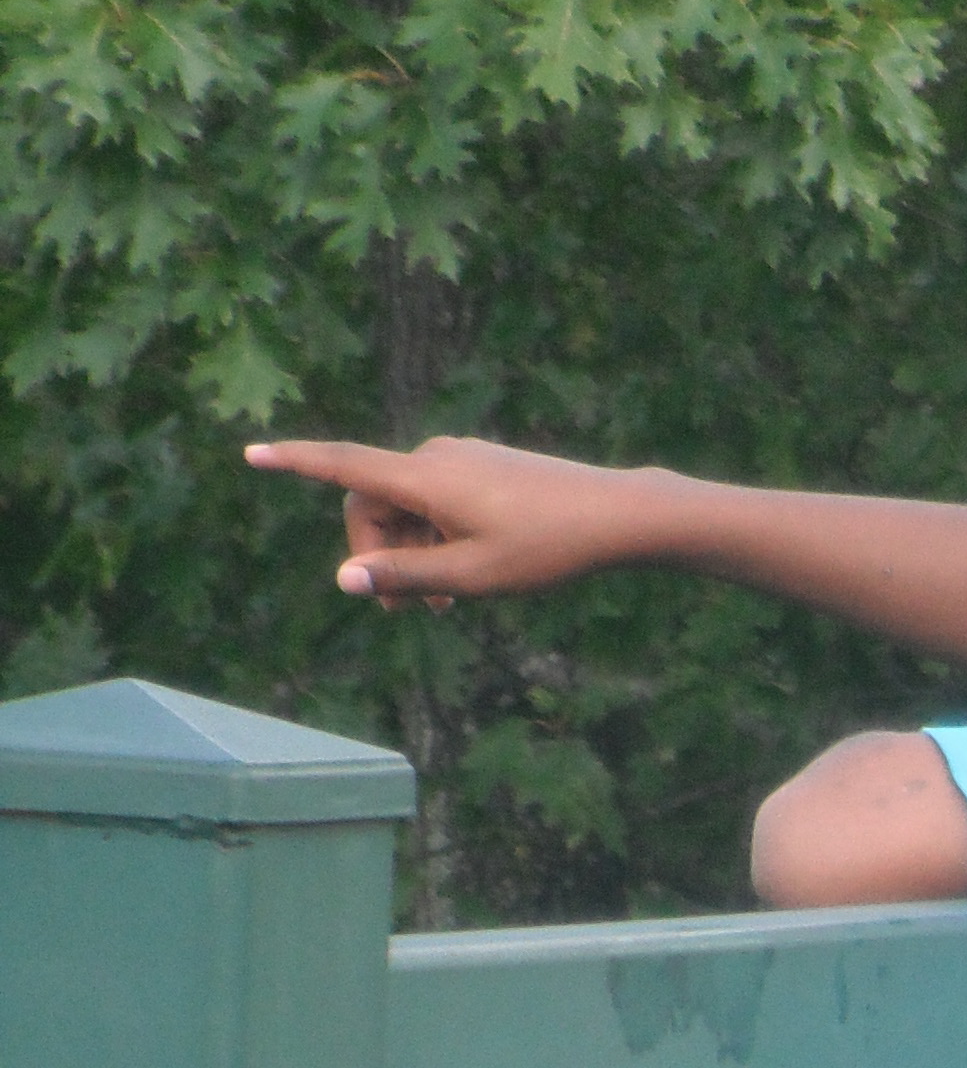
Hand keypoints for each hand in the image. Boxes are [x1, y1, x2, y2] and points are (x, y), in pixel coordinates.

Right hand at [243, 431, 666, 604]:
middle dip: (379, 556)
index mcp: (424, 478)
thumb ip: (406, 577)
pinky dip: (436, 537)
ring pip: (407, 508)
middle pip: (373, 505)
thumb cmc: (547, 548)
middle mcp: (435, 458)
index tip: (251, 452)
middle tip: (407, 615)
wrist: (614, 514)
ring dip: (412, 553)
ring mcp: (459, 459)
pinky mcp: (480, 466)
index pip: (344, 466)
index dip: (294, 461)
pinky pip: (436, 501)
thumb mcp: (473, 576)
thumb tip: (345, 579)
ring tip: (447, 604)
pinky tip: (466, 574)